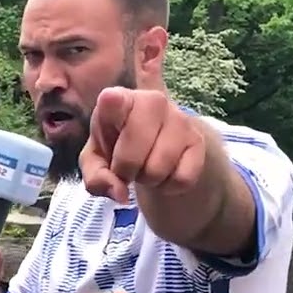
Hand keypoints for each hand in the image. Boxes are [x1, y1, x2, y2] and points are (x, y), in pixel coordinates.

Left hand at [79, 87, 206, 203]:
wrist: (152, 147)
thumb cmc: (116, 149)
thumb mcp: (95, 164)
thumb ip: (97, 179)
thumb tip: (120, 193)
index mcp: (118, 100)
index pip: (112, 99)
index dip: (112, 104)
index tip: (111, 100)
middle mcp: (152, 101)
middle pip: (133, 151)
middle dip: (126, 170)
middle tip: (125, 168)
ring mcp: (179, 118)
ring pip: (158, 168)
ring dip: (149, 179)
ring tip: (145, 167)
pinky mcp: (198, 139)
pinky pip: (182, 178)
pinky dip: (170, 186)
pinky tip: (166, 172)